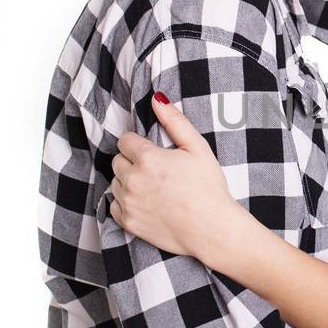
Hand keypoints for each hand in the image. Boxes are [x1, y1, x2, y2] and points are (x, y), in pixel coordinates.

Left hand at [108, 93, 240, 259]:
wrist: (212, 229)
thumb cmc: (209, 188)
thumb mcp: (198, 148)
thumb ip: (175, 121)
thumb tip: (156, 99)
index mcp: (148, 158)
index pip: (125, 141)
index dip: (138, 144)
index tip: (152, 152)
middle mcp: (133, 180)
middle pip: (117, 161)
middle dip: (132, 162)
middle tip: (155, 171)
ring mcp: (128, 203)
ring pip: (115, 183)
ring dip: (128, 182)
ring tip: (152, 188)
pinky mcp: (128, 222)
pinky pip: (114, 206)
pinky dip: (125, 203)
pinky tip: (145, 203)